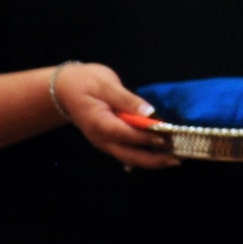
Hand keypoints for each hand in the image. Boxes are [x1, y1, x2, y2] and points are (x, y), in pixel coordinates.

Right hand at [55, 62, 177, 169]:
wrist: (65, 90)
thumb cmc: (85, 83)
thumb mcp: (106, 84)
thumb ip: (127, 99)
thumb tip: (148, 112)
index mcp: (99, 124)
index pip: (126, 134)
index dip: (146, 137)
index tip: (167, 137)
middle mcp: (101, 139)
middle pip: (129, 155)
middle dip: (154, 159)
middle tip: (177, 159)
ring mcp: (105, 143)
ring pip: (129, 158)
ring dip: (151, 161)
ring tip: (174, 159)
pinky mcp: (110, 141)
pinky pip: (128, 153)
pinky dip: (145, 156)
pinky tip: (161, 155)